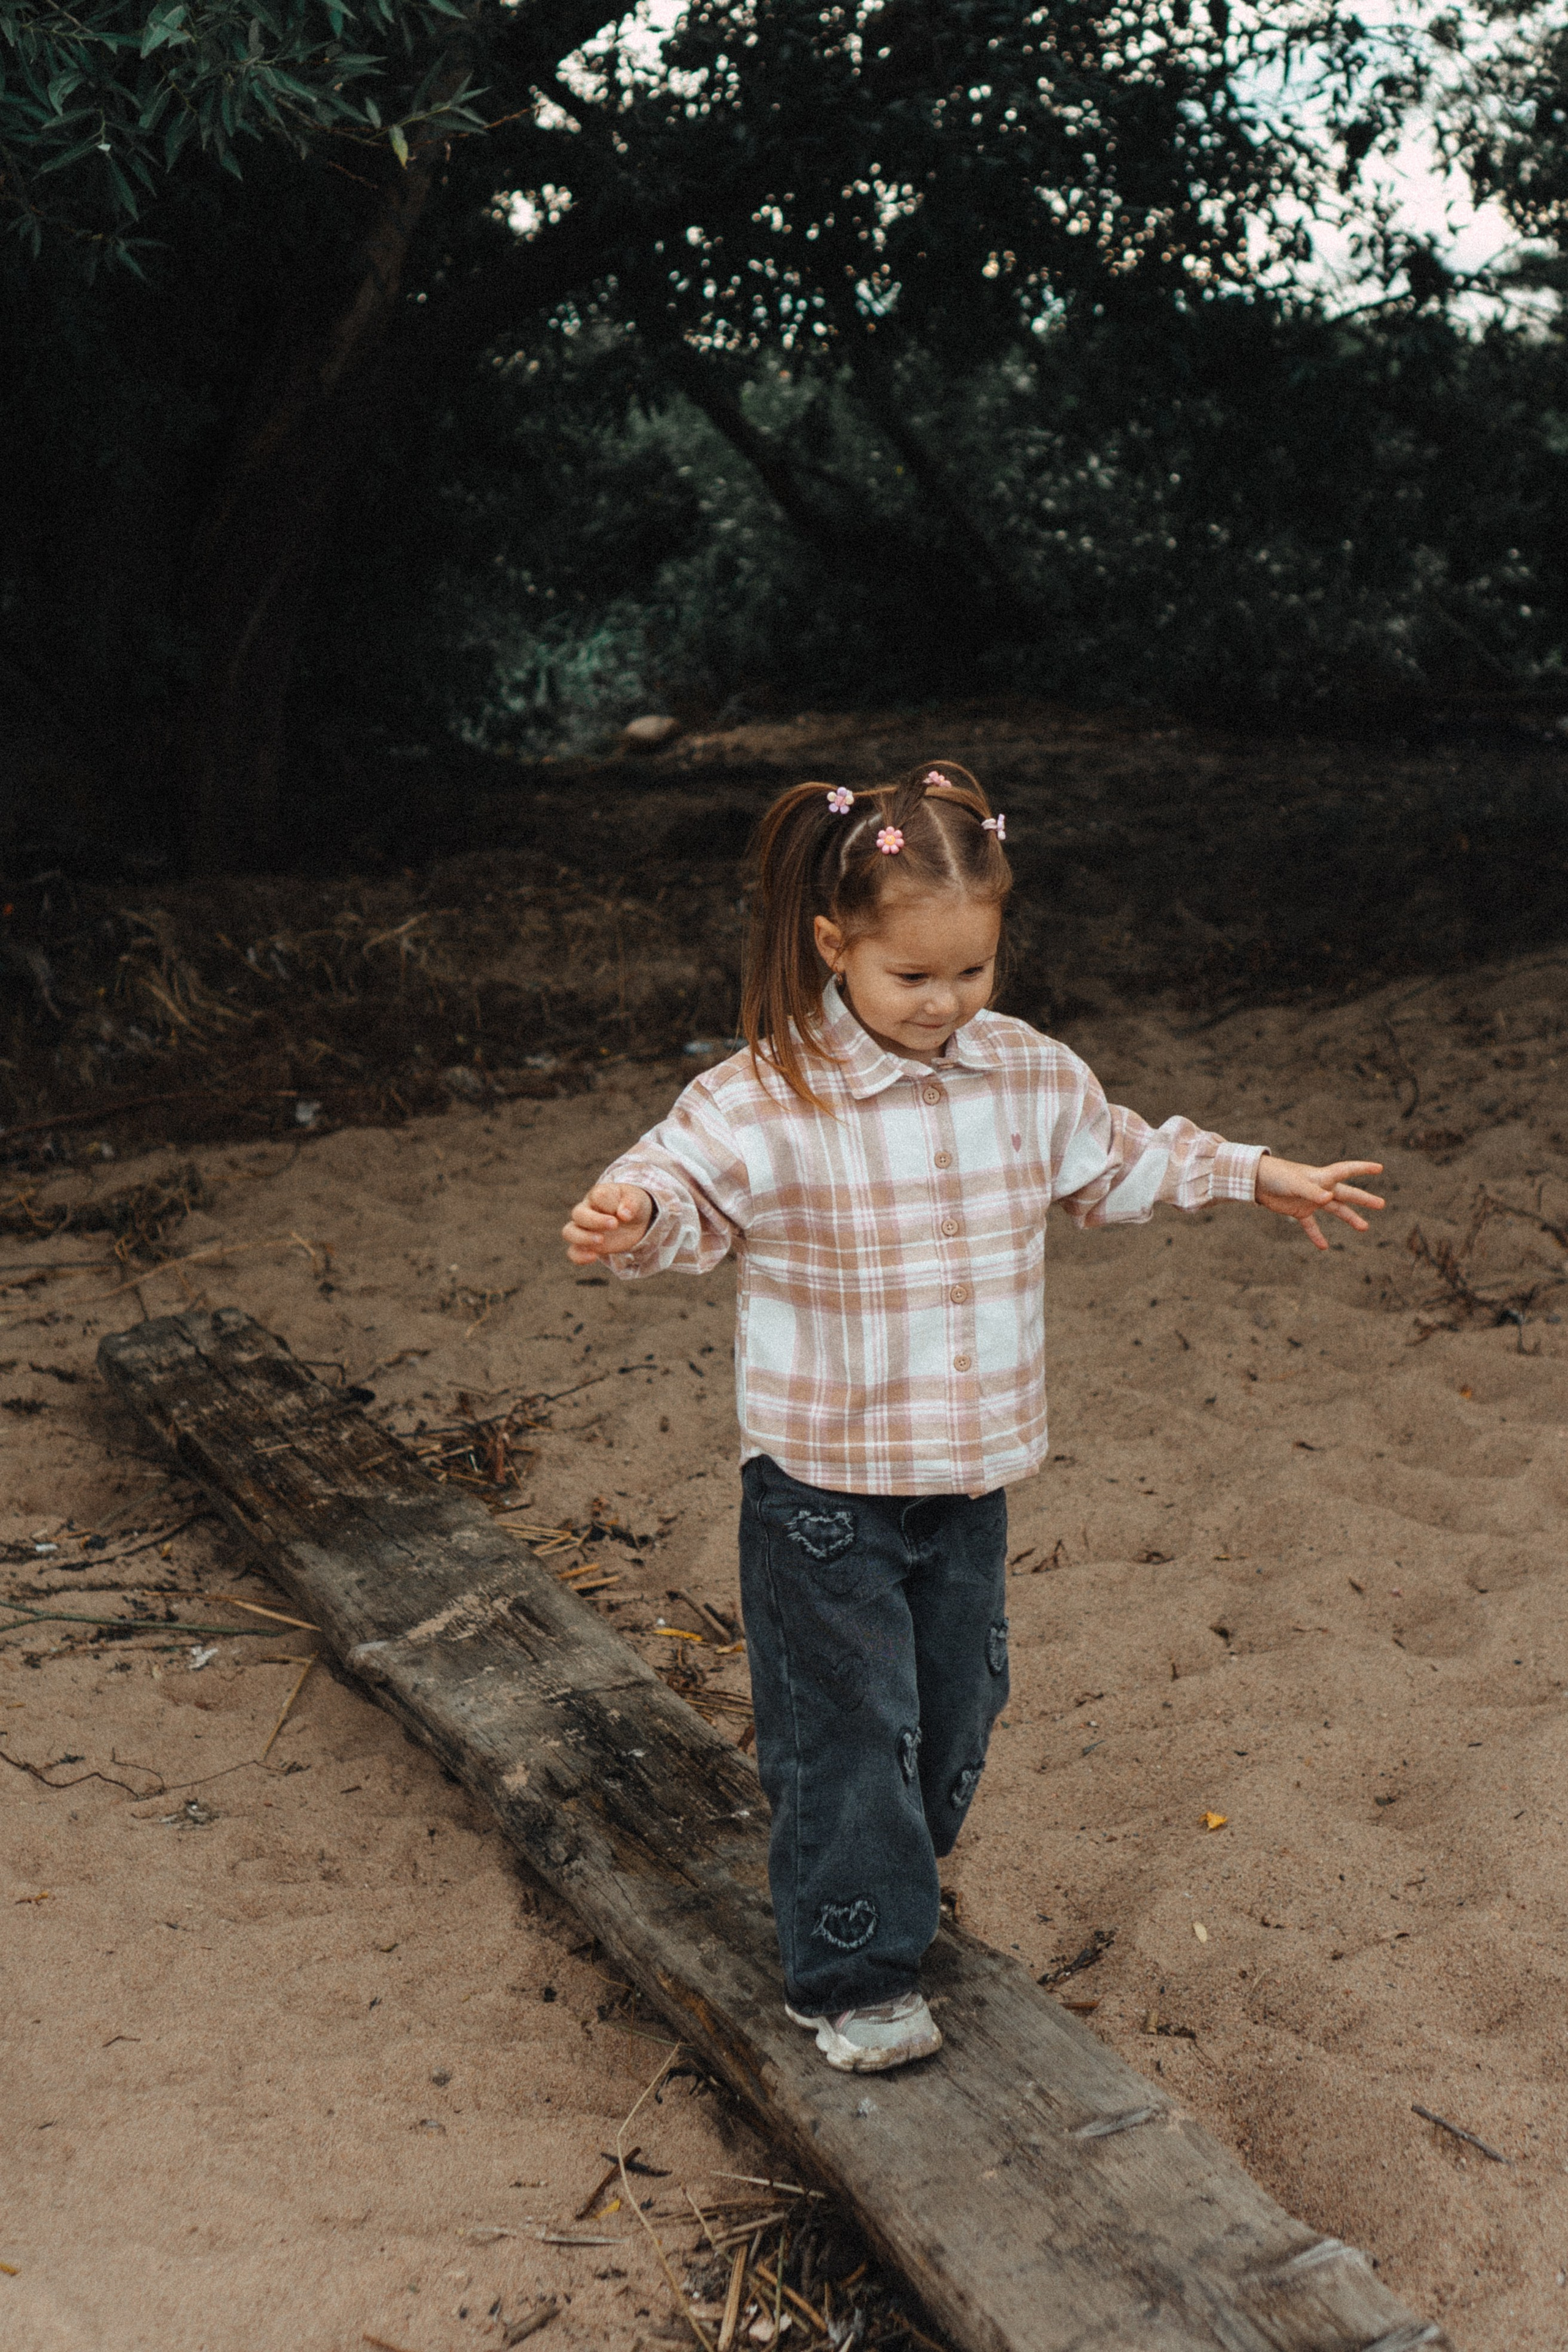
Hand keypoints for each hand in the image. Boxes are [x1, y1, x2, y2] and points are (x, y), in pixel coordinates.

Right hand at [563, 1181, 655, 1264]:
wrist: (634, 1220)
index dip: (607, 1205)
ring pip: (569, 1232)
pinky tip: (594, 1257)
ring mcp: (584, 1228)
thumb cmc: (632, 1205)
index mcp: (599, 1195)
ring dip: (582, 1238)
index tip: (622, 1215)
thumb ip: (631, 1204)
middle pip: (578, 1214)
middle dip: (594, 1221)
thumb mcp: (637, 1200)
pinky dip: (579, 1256)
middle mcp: (587, 1210)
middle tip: (615, 1225)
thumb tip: (623, 1214)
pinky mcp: (586, 1245)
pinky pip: (573, 1251)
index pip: (596, 1196)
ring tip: (601, 1241)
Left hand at [1254, 1155, 1384, 1251]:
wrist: (1255, 1181)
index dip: (1362, 1168)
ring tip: (1364, 1227)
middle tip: (1381, 1204)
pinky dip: (1317, 1235)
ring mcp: (1311, 1200)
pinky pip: (1311, 1225)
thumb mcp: (1295, 1183)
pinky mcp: (1299, 1211)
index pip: (1346, 1170)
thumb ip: (1312, 1191)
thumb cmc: (1277, 1176)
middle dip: (1363, 1199)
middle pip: (1346, 1194)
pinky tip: (1324, 1247)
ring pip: (1335, 1210)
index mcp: (1321, 1177)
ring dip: (1349, 1218)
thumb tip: (1329, 1198)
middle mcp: (1320, 1188)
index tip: (1379, 1168)